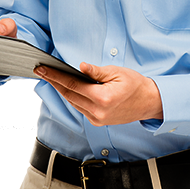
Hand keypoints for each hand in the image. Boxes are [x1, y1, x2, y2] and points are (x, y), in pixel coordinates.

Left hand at [34, 63, 162, 126]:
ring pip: (72, 102)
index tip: (43, 69)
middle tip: (41, 70)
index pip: (73, 85)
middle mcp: (97, 112)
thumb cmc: (135, 85)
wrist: (148, 102)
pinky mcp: (97, 121)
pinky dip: (71, 97)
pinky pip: (79, 108)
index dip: (56, 76)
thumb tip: (80, 67)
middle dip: (54, 81)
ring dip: (61, 90)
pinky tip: (66, 88)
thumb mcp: (117, 72)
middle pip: (69, 95)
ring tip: (50, 77)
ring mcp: (97, 119)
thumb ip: (96, 71)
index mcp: (103, 98)